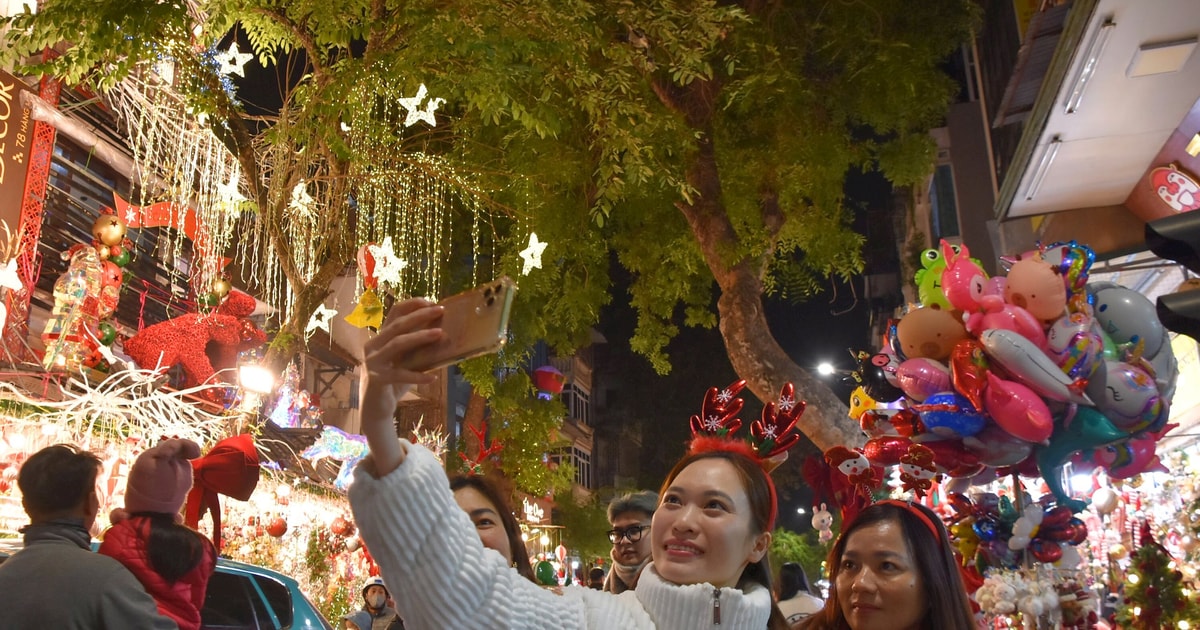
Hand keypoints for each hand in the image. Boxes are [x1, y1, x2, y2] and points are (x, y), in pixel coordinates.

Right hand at [360, 298, 443, 474]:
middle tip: (440, 310)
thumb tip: (443, 334)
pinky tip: (432, 378)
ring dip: (420, 337)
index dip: (411, 304)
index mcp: (381, 338)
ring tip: (440, 334)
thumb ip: (417, 348)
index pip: (393, 313)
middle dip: (420, 315)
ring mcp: (373, 361)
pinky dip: (417, 376)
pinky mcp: (377, 378)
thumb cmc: (394, 381)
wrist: (376, 408)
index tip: (431, 301)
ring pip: (398, 343)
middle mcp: (373, 346)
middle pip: (397, 325)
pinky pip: (400, 375)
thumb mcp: (406, 361)